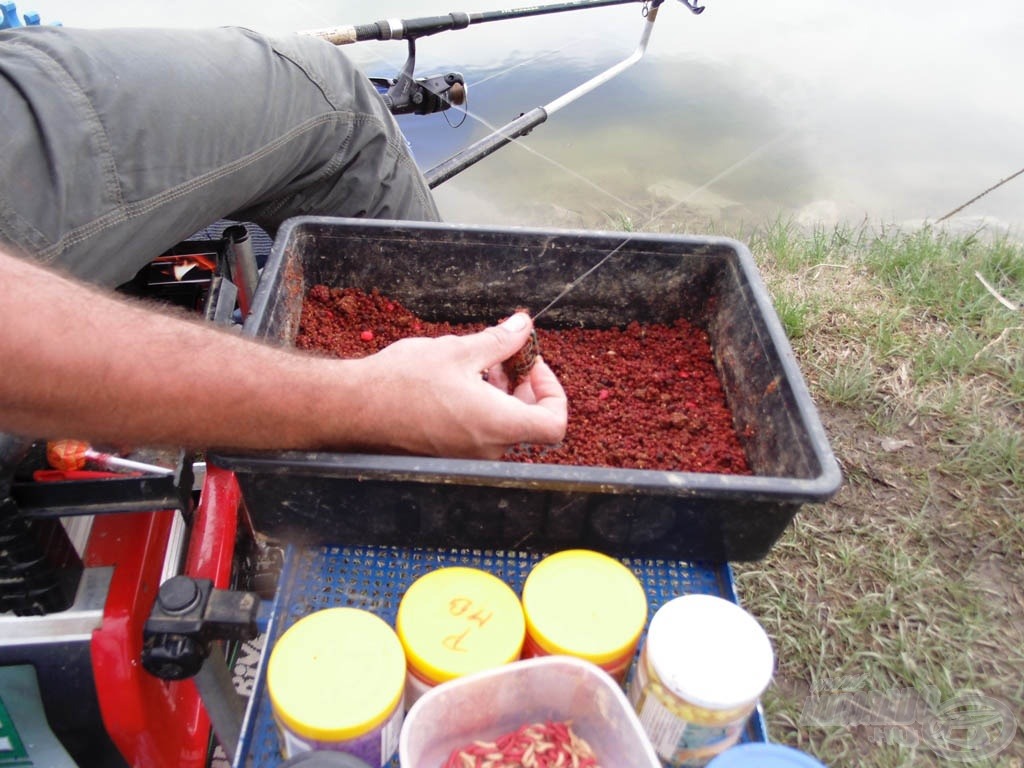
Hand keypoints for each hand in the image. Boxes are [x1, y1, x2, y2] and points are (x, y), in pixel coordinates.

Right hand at [344, 312, 566, 458]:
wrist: (355, 408)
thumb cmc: (403, 382)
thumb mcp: (459, 351)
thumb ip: (499, 341)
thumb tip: (523, 326)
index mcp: (498, 425)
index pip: (554, 423)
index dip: (552, 392)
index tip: (531, 366)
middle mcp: (488, 449)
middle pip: (528, 422)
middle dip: (522, 385)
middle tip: (502, 356)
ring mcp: (467, 456)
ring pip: (502, 425)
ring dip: (499, 394)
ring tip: (476, 364)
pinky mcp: (448, 455)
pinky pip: (479, 433)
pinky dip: (480, 407)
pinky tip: (457, 381)